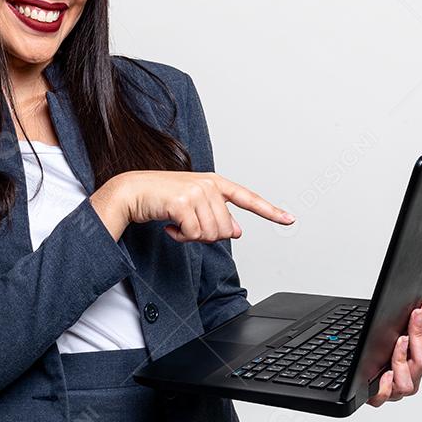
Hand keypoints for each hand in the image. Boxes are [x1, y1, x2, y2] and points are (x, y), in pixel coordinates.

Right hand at [114, 170, 295, 242]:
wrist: (131, 192)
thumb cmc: (160, 199)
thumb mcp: (192, 206)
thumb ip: (216, 215)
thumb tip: (237, 230)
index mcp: (215, 183)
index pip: (248, 198)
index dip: (271, 211)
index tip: (290, 219)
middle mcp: (209, 185)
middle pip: (225, 229)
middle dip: (206, 235)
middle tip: (186, 226)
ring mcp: (197, 192)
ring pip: (211, 234)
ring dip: (192, 237)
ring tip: (177, 223)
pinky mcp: (183, 202)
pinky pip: (193, 235)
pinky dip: (180, 237)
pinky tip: (169, 225)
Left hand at [367, 297, 421, 407]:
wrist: (357, 376)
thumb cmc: (377, 356)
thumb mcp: (391, 337)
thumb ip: (405, 328)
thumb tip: (414, 308)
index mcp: (416, 363)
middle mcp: (410, 378)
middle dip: (418, 339)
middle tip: (411, 321)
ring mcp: (395, 390)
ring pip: (408, 384)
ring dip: (403, 359)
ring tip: (399, 343)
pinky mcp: (377, 397)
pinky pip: (384, 397)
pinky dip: (386, 387)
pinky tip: (385, 374)